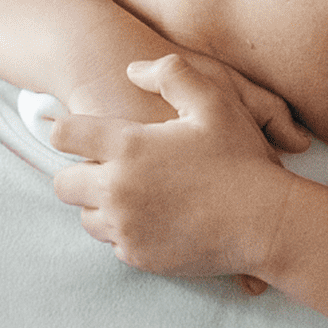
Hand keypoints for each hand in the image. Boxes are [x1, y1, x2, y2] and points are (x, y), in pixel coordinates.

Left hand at [51, 55, 295, 278]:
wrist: (265, 224)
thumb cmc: (242, 160)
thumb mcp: (215, 101)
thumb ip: (171, 74)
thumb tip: (132, 70)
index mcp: (129, 148)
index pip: (64, 136)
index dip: (68, 131)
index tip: (81, 134)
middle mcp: (118, 190)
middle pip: (63, 185)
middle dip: (78, 174)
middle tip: (106, 169)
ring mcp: (126, 228)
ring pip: (87, 218)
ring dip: (101, 206)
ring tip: (135, 195)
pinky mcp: (139, 257)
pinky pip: (115, 244)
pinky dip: (127, 232)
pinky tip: (155, 218)